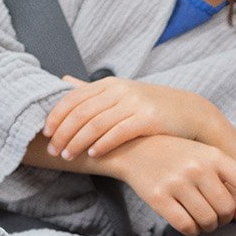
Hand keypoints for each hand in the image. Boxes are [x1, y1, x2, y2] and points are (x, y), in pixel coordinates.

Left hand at [43, 76, 227, 159]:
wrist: (190, 112)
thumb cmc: (150, 106)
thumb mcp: (121, 92)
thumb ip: (91, 89)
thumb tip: (62, 80)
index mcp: (109, 84)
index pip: (74, 98)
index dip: (56, 116)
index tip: (45, 133)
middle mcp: (120, 91)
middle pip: (81, 112)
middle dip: (63, 133)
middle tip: (53, 150)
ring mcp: (134, 104)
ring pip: (96, 123)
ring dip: (78, 141)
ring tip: (68, 156)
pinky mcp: (148, 119)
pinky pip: (119, 132)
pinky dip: (103, 143)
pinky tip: (93, 154)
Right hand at [112, 134, 235, 234]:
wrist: (134, 149)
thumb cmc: (176, 156)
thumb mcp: (204, 158)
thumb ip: (228, 183)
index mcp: (213, 157)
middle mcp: (197, 169)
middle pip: (227, 209)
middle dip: (225, 218)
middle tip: (217, 216)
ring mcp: (177, 183)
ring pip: (208, 221)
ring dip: (209, 226)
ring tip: (203, 219)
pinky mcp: (158, 198)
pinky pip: (186, 226)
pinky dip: (192, 230)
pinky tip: (189, 223)